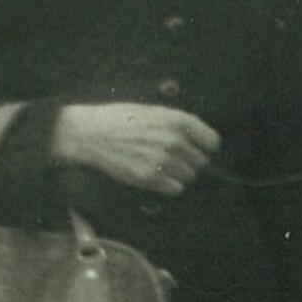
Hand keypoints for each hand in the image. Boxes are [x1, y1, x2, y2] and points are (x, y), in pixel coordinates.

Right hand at [52, 104, 220, 195]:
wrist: (89, 134)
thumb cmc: (120, 119)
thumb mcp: (153, 111)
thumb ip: (179, 124)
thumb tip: (201, 140)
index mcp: (177, 120)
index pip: (212, 141)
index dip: (206, 147)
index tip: (198, 149)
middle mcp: (173, 140)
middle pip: (201, 162)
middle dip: (190, 161)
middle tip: (172, 158)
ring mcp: (162, 160)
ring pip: (189, 176)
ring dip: (179, 174)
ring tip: (161, 166)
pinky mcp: (149, 178)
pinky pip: (175, 189)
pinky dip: (169, 186)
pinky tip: (156, 176)